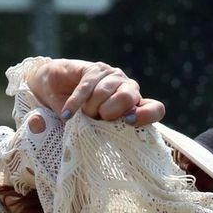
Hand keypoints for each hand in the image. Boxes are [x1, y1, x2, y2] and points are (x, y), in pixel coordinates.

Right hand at [27, 57, 165, 125]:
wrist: (57, 91)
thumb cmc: (81, 116)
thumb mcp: (97, 128)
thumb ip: (108, 132)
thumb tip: (116, 143)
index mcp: (135, 107)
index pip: (155, 108)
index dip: (146, 115)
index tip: (128, 122)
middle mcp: (128, 88)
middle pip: (128, 97)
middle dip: (109, 112)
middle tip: (97, 118)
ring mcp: (113, 76)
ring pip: (104, 92)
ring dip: (89, 108)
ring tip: (82, 114)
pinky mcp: (95, 69)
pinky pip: (86, 87)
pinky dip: (75, 103)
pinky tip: (68, 113)